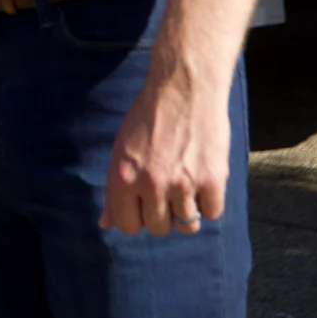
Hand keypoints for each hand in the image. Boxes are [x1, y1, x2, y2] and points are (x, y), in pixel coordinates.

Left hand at [102, 68, 229, 236]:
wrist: (184, 89)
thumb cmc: (148, 117)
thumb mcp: (120, 149)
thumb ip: (114, 189)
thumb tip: (104, 223)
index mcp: (122, 176)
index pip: (126, 225)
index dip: (136, 218)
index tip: (144, 206)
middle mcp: (151, 184)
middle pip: (158, 228)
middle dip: (163, 215)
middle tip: (167, 191)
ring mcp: (183, 184)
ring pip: (187, 226)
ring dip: (188, 211)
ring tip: (186, 186)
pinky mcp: (212, 180)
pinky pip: (212, 213)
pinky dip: (209, 202)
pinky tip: (203, 181)